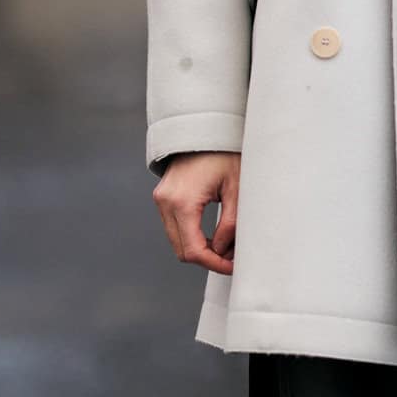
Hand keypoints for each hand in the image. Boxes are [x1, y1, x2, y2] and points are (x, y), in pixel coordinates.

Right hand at [153, 150, 239, 274]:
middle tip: (232, 259)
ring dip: (200, 249)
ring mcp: (161, 200)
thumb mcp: (236, 189)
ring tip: (227, 246)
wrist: (204, 130)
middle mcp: (166, 203)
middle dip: (207, 259)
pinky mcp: (163, 198)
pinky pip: (174, 228)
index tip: (233, 267)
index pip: (193, 250)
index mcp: (183, 202)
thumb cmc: (224, 155)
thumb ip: (230, 223)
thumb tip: (222, 251)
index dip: (213, 264)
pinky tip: (214, 235)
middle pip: (182, 250)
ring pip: (177, 241)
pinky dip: (192, 237)